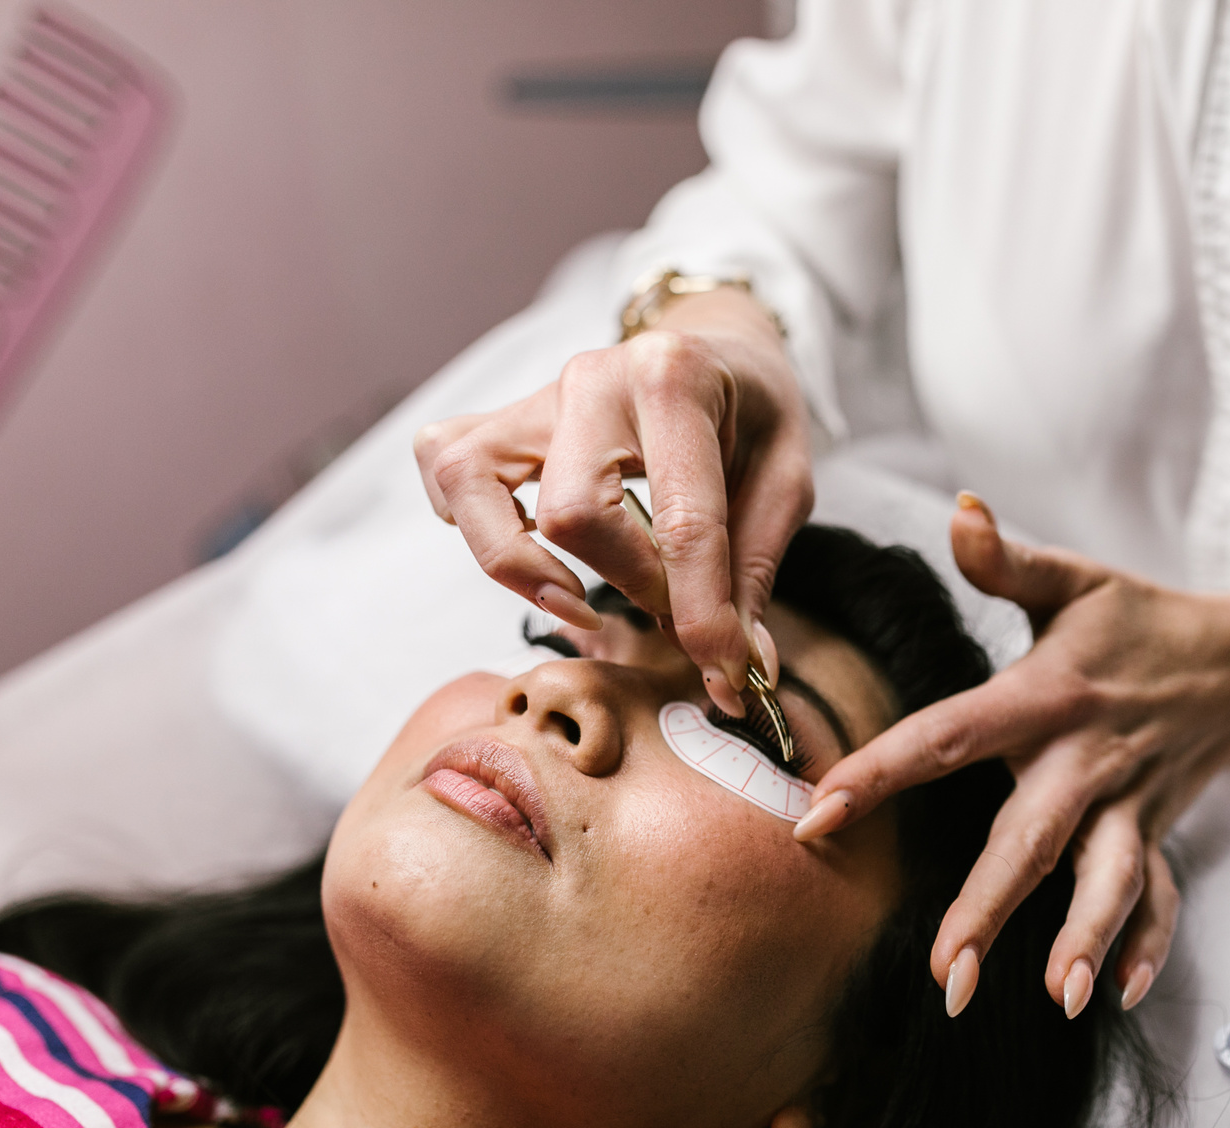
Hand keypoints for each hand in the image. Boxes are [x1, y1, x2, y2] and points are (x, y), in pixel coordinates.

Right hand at [413, 289, 810, 715]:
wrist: (715, 347)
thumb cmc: (752, 414)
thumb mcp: (786, 481)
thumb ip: (754, 573)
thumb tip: (739, 667)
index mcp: (675, 378)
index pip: (682, 521)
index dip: (703, 616)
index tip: (726, 677)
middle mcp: (592, 377)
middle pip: (574, 512)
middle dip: (628, 586)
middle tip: (672, 607)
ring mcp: (535, 395)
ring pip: (473, 483)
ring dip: (520, 565)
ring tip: (579, 601)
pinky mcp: (500, 418)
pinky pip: (443, 465)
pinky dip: (469, 520)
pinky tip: (525, 548)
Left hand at [792, 495, 1229, 1017]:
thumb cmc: (1139, 619)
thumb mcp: (1077, 581)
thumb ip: (1008, 560)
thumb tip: (957, 511)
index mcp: (1049, 695)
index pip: (949, 735)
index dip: (882, 772)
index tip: (818, 815)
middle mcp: (1089, 758)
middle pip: (1033, 836)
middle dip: (992, 905)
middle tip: (946, 971)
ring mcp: (1131, 802)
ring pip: (1109, 878)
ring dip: (1085, 938)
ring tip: (1056, 997)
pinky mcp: (1160, 831)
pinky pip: (1160, 897)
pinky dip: (1148, 944)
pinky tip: (1117, 997)